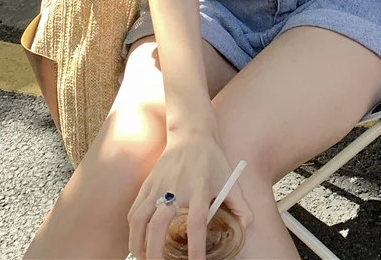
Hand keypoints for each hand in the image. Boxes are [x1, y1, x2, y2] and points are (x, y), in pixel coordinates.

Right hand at [128, 132, 251, 259]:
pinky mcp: (146, 185)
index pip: (195, 223)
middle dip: (155, 252)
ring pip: (139, 220)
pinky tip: (139, 242)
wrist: (192, 134)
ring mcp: (157, 186)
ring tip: (144, 259)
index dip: (195, 247)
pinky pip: (134, 212)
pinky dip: (133, 231)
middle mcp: (175, 188)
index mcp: (199, 188)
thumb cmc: (212, 160)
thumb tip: (247, 227)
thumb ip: (241, 205)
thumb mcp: (230, 180)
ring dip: (138, 244)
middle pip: (158, 225)